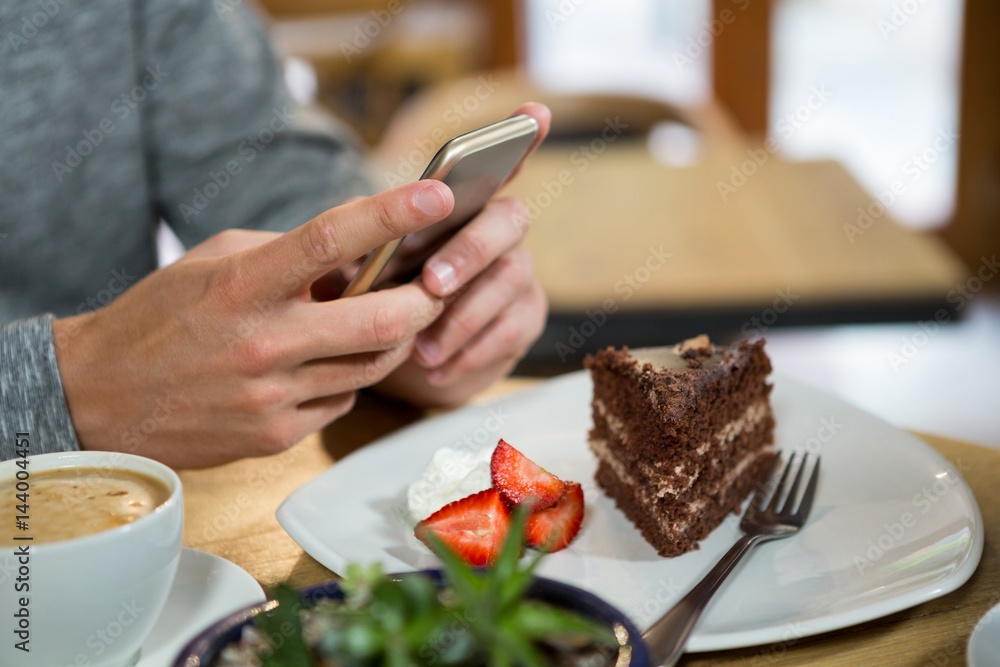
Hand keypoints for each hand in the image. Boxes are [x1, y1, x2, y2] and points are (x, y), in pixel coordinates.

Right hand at [52, 180, 454, 467]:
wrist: (96, 396)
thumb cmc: (161, 317)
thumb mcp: (216, 261)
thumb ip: (290, 254)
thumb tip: (365, 254)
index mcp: (243, 285)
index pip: (330, 240)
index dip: (391, 214)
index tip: (436, 195)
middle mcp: (262, 343)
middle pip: (382, 322)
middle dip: (425, 302)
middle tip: (436, 287)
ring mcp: (271, 397)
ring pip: (372, 367)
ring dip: (391, 341)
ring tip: (384, 320)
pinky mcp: (275, 436)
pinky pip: (343, 402)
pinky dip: (349, 378)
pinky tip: (327, 364)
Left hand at [373, 103, 550, 405]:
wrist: (395, 362)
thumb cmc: (376, 300)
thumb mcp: (357, 272)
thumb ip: (363, 249)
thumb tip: (350, 248)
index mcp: (460, 207)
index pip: (494, 165)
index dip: (517, 139)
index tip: (535, 113)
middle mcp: (499, 232)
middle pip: (509, 220)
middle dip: (470, 250)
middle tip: (431, 284)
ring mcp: (518, 275)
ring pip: (511, 281)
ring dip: (463, 316)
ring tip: (421, 349)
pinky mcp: (524, 320)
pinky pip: (510, 333)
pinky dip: (469, 353)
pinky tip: (435, 369)